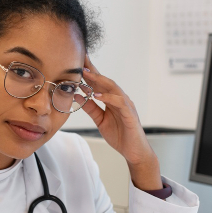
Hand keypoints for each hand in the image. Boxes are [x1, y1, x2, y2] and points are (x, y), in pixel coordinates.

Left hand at [80, 57, 162, 190]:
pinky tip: (98, 95)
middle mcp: (119, 99)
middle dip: (93, 71)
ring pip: (113, 88)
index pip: (99, 83)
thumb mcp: (100, 120)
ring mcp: (126, 105)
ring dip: (100, 81)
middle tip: (81, 61)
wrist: (134, 151)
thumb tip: (77, 96)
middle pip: (106, 81)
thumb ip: (90, 108)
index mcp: (112, 100)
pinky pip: (119, 102)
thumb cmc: (120, 135)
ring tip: (87, 75)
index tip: (77, 63)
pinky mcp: (130, 114)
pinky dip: (108, 97)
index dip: (89, 73)